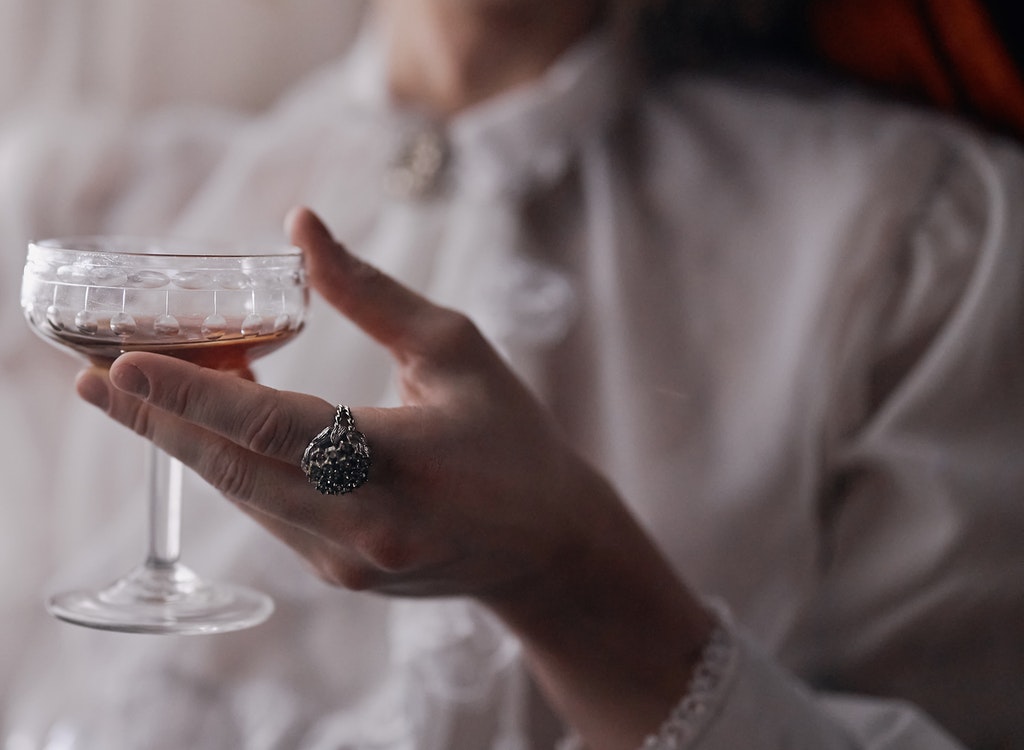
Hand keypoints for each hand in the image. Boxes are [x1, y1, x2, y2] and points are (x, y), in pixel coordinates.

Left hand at [76, 208, 596, 598]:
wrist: (545, 545)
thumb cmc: (511, 436)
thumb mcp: (454, 349)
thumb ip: (370, 293)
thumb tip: (300, 226)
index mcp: (401, 460)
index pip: (273, 426)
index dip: (189, 395)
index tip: (117, 365)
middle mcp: (364, 524)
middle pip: (233, 468)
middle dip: (154, 421)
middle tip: (91, 380)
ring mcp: (346, 562)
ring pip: (241, 493)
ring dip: (188, 441)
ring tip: (139, 391)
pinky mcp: (337, 577)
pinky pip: (266, 513)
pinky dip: (232, 467)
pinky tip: (213, 430)